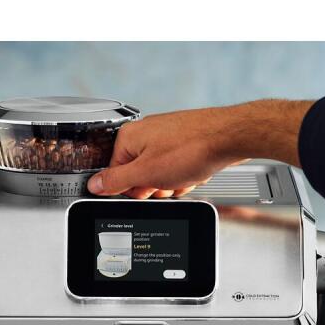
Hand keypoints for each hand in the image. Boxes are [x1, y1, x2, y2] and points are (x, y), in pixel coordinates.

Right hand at [87, 100, 312, 198]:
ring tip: (184, 175)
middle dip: (154, 186)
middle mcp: (145, 134)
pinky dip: (185, 176)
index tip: (144, 190)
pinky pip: (176, 169)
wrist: (229, 137)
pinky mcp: (183, 144)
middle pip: (138, 176)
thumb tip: (94, 185)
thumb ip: (116, 181)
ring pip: (159, 175)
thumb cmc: (192, 148)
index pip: (115, 173)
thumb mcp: (146, 173)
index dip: (131, 188)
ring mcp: (165, 138)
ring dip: (171, 183)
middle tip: (166, 183)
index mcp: (128, 137)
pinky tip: (194, 172)